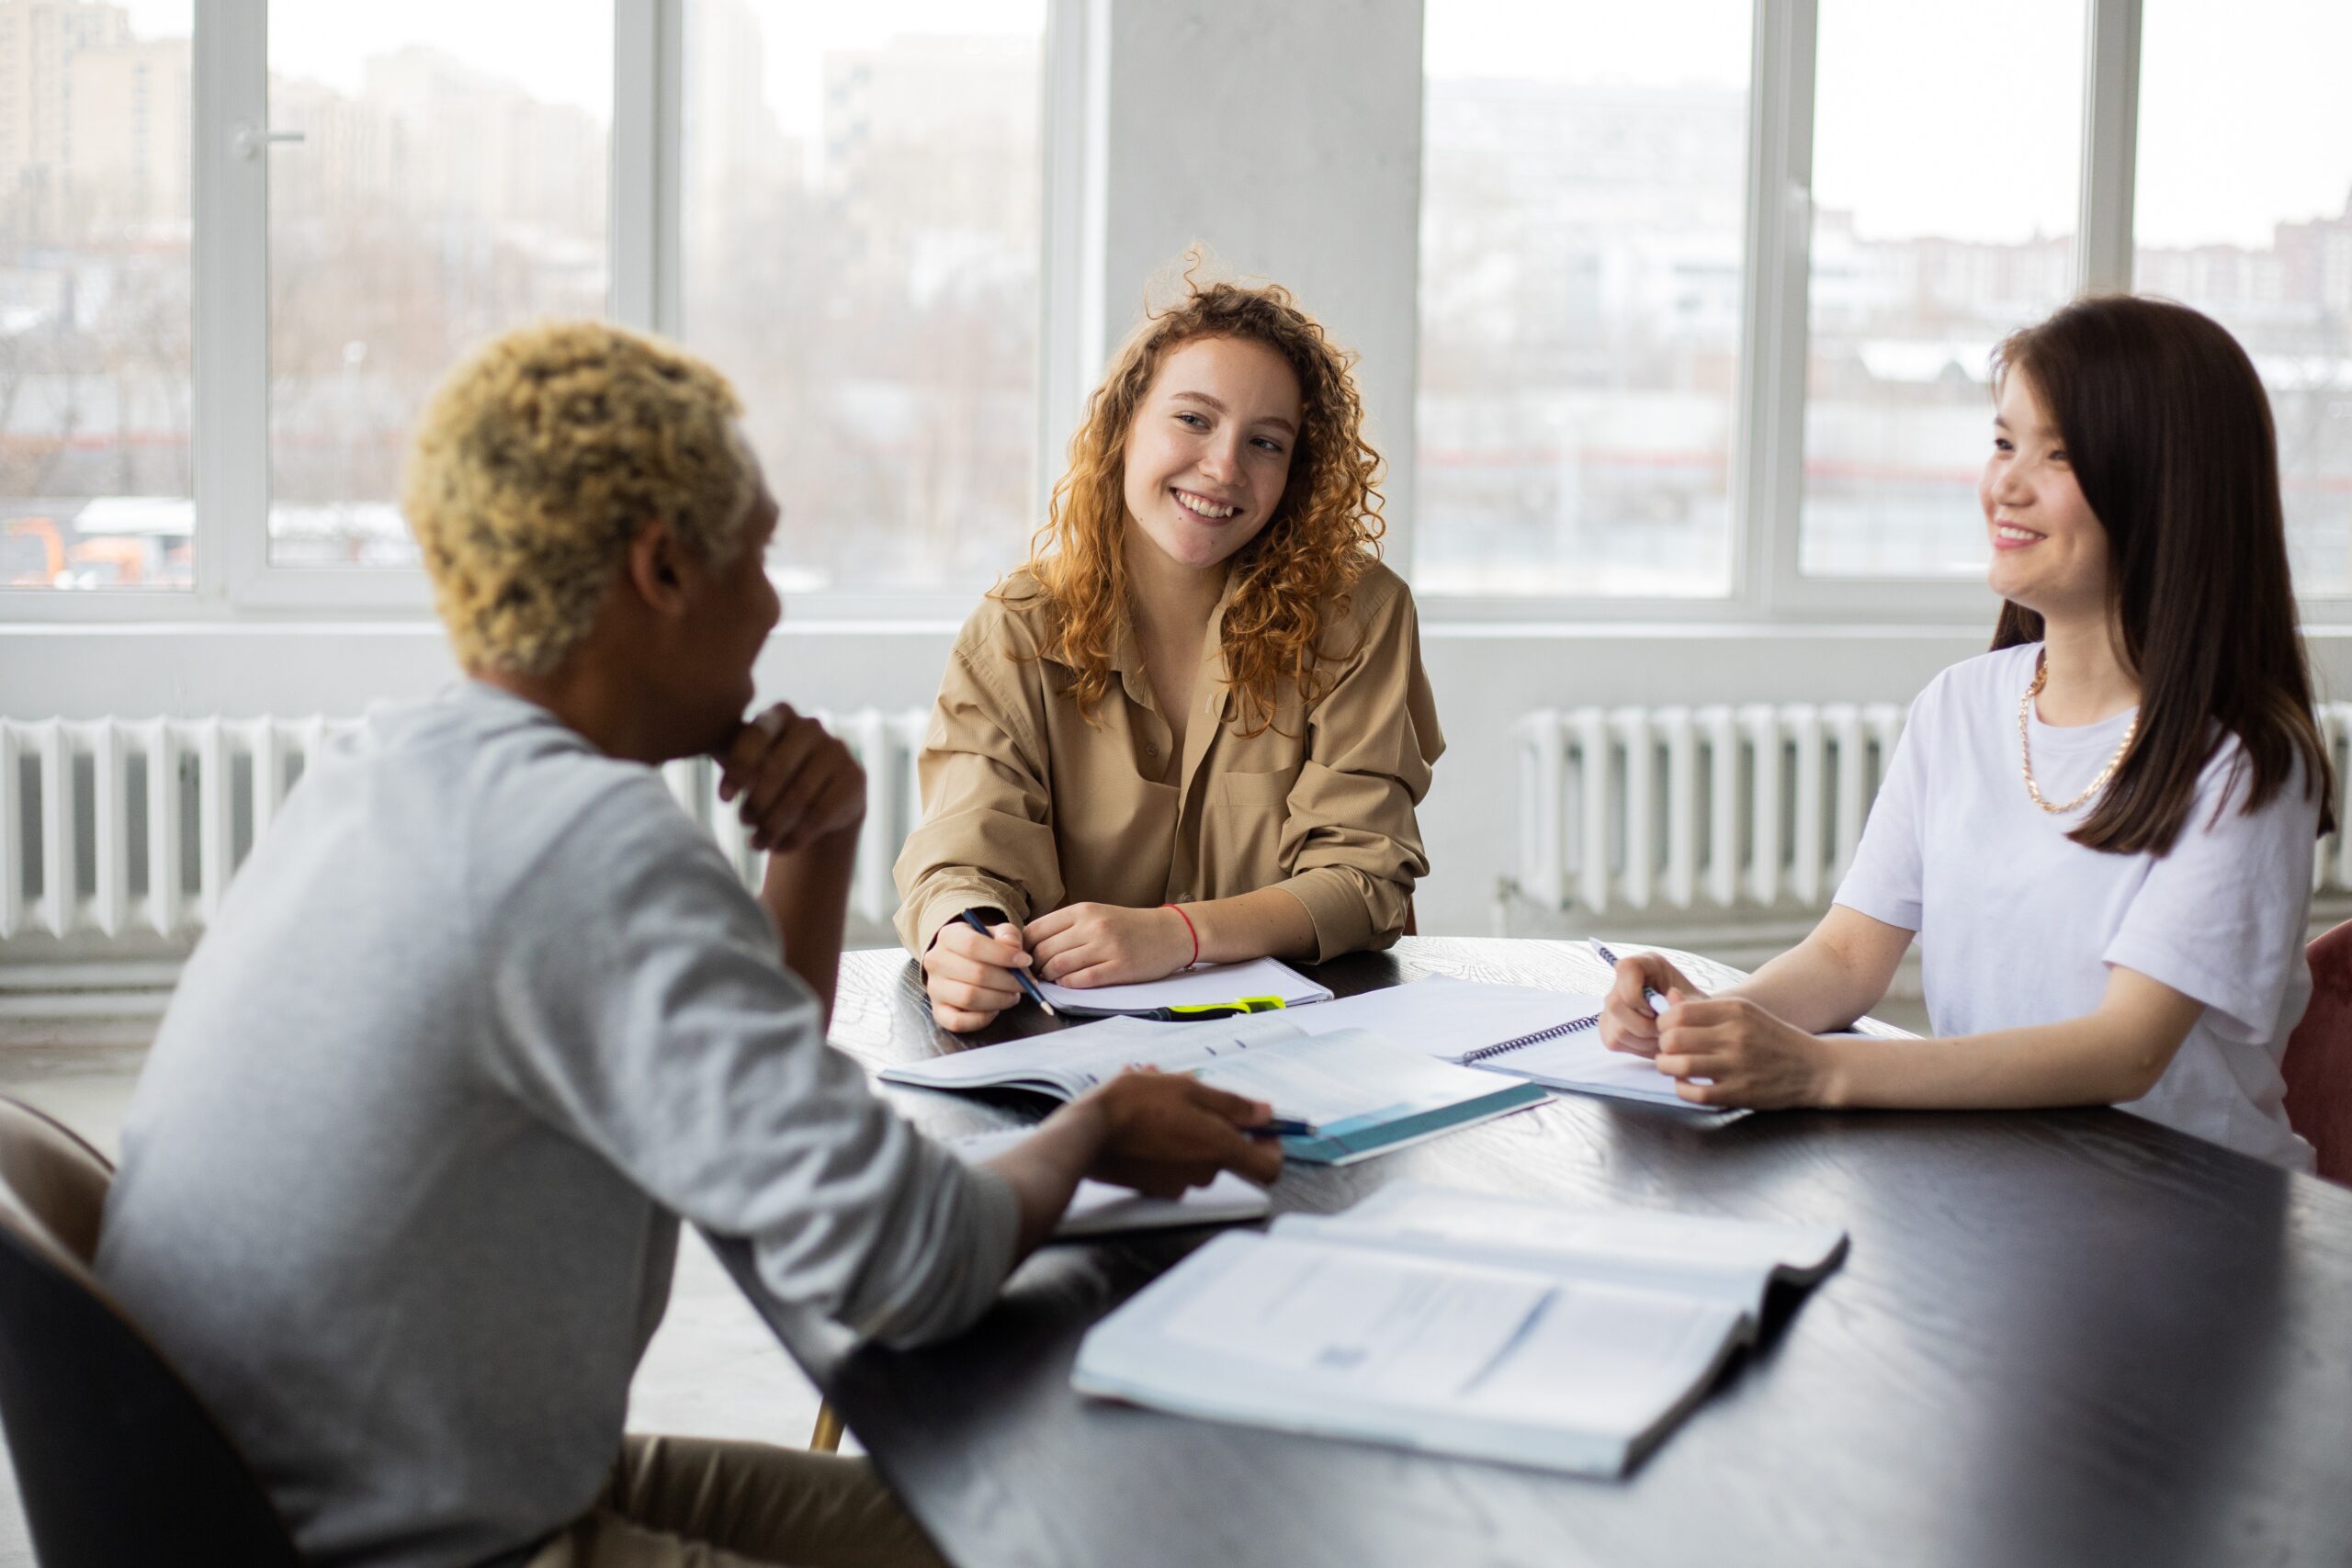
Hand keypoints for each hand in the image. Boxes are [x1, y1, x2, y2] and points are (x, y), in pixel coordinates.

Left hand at [716, 704, 865, 854]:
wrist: (823, 795)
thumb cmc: (772, 773)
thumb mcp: (747, 759)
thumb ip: (726, 749)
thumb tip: (689, 740)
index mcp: (779, 713)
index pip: (755, 737)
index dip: (737, 770)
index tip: (724, 800)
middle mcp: (811, 726)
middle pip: (777, 769)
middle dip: (756, 802)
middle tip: (743, 822)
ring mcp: (837, 750)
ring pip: (799, 795)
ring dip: (773, 825)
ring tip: (756, 842)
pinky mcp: (855, 777)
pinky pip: (820, 813)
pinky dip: (794, 836)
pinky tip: (778, 847)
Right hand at [921, 916, 1032, 1033]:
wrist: (964, 964)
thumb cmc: (986, 949)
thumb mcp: (998, 934)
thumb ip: (1008, 936)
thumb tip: (1013, 948)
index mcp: (948, 936)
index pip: (973, 945)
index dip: (1003, 955)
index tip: (1026, 961)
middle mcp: (935, 961)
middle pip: (976, 974)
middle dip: (1008, 981)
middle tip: (1026, 984)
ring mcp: (934, 988)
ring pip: (969, 998)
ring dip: (999, 999)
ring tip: (1013, 995)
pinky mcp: (938, 1012)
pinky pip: (958, 1022)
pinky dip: (982, 1018)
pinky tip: (995, 1009)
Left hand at [1028, 902, 1193, 987]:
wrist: (1171, 932)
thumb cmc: (1129, 926)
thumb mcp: (1096, 915)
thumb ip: (1067, 927)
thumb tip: (1031, 945)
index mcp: (1082, 911)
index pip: (1036, 929)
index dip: (1024, 947)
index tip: (1024, 958)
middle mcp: (1092, 926)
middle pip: (1044, 950)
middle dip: (1034, 966)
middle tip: (1036, 974)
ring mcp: (1106, 947)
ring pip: (1059, 966)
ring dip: (1049, 977)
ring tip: (1052, 980)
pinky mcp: (1120, 967)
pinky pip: (1083, 980)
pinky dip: (1069, 985)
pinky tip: (1069, 984)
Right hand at [1078, 1068, 1282, 1194]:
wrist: (1087, 1133)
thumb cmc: (1137, 1106)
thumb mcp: (1190, 1090)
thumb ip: (1233, 1105)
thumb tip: (1266, 1115)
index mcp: (1219, 1149)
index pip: (1269, 1167)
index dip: (1271, 1145)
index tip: (1261, 1127)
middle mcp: (1204, 1172)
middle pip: (1225, 1149)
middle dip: (1211, 1118)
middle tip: (1187, 1087)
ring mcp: (1178, 1182)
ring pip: (1195, 1148)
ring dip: (1184, 1120)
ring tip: (1156, 1088)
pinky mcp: (1154, 1185)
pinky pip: (1172, 1158)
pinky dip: (1165, 1136)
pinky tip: (1142, 1111)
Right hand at [1598, 953, 1706, 1057]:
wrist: (1689, 1024)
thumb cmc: (1693, 1009)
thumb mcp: (1697, 1003)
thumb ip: (1687, 1001)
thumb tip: (1671, 995)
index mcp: (1644, 964)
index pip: (1626, 969)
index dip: (1639, 993)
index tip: (1658, 1008)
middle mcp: (1621, 982)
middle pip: (1616, 1004)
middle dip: (1644, 1024)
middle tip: (1664, 1028)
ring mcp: (1611, 1005)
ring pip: (1617, 1029)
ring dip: (1644, 1040)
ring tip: (1663, 1037)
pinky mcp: (1607, 1026)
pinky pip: (1614, 1042)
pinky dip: (1637, 1047)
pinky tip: (1652, 1042)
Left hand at [1654, 992, 1835, 1108]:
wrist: (1816, 1068)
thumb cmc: (1773, 1038)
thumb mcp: (1745, 1012)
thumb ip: (1705, 1007)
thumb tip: (1668, 999)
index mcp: (1734, 1011)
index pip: (1677, 1013)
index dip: (1663, 1024)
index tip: (1668, 1031)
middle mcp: (1735, 1035)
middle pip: (1673, 1038)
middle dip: (1662, 1046)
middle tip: (1668, 1050)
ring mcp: (1737, 1065)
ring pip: (1679, 1065)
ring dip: (1666, 1067)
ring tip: (1672, 1067)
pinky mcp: (1740, 1092)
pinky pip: (1695, 1093)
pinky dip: (1682, 1089)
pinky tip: (1686, 1084)